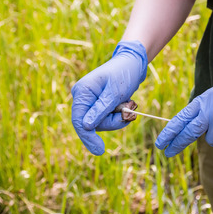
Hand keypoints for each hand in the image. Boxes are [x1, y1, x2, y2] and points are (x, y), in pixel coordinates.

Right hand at [71, 40, 147, 154]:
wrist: (133, 62)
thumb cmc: (124, 73)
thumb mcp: (115, 92)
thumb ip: (101, 110)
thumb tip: (86, 127)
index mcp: (82, 92)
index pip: (79, 120)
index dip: (88, 137)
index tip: (99, 151)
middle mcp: (82, 97)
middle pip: (92, 124)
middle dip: (112, 122)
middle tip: (129, 114)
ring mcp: (90, 101)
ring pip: (101, 122)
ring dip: (118, 118)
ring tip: (130, 104)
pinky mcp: (99, 103)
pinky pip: (106, 117)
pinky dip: (118, 115)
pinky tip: (127, 104)